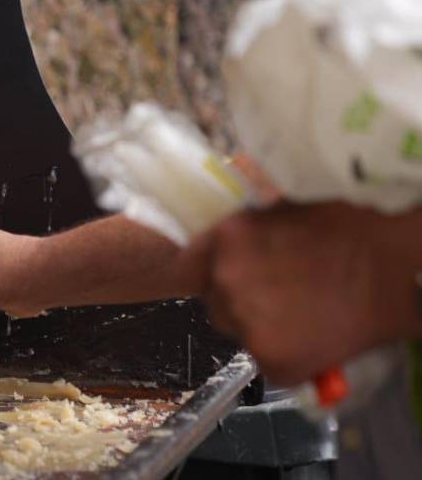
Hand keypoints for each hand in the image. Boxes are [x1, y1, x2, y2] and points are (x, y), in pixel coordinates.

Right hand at [194, 202, 421, 385]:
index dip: (278, 338)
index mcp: (278, 359)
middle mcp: (241, 323)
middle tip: (280, 285)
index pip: (262, 357)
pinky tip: (242, 237)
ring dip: (231, 273)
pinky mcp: (225, 234)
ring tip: (268, 256)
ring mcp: (228, 277)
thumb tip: (319, 363)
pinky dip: (214, 246)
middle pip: (228, 319)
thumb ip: (327, 356)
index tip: (292, 322)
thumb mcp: (366, 339)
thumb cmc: (388, 285)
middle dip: (250, 305)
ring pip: (211, 283)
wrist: (388, 228)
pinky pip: (204, 248)